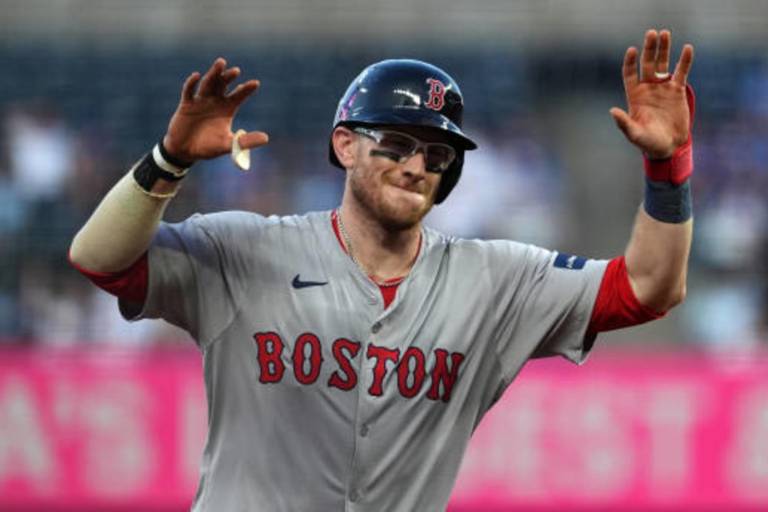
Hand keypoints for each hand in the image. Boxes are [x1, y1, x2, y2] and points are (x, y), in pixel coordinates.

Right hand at [162, 58, 268, 162]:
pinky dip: (192, 83)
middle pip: (223, 85)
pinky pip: (189, 91)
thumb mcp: (229, 145)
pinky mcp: (186, 104)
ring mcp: (200, 101)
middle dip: (229, 77)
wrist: (186, 151)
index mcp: (227, 109)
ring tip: (221, 62)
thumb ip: (245, 141)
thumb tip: (266, 138)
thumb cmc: (208, 147)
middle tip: (236, 70)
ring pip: (208, 83)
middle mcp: (215, 101)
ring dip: (214, 73)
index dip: (246, 90)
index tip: (255, 83)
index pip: (238, 96)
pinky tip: (197, 75)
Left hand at [610, 30, 693, 158]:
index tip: (633, 50)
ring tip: (664, 33)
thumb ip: (624, 123)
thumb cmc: (648, 142)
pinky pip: (681, 72)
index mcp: (634, 96)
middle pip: (647, 64)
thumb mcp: (634, 134)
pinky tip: (687, 48)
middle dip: (648, 49)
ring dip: (663, 49)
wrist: (668, 146)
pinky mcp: (677, 91)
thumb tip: (612, 111)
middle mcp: (647, 88)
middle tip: (651, 33)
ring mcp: (662, 88)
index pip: (630, 74)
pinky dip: (684, 61)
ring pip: (663, 64)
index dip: (631, 62)